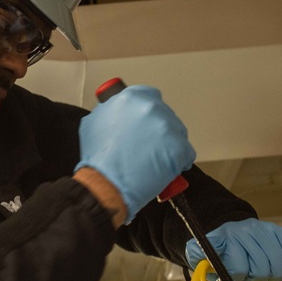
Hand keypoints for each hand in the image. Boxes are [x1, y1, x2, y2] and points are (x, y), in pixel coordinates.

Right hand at [75, 86, 194, 223]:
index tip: (147, 123)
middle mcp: (149, 108)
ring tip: (155, 160)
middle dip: (159, 131)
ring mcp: (165, 127)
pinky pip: (187, 153)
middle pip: (166, 115)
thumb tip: (120, 112)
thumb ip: (111, 111)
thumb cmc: (98, 159)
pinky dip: (179, 162)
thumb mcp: (94, 122)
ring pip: (178, 133)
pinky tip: (166, 169)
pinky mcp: (178, 148)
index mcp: (130, 98)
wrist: (104, 184)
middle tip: (149, 146)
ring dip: (169, 145)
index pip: (150, 96)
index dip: (148, 113)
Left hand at [185, 219, 281, 280]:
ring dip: (274, 280)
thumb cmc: (218, 251)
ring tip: (265, 280)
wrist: (229, 230)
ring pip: (281, 267)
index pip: (239, 269)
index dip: (238, 280)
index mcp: (226, 237)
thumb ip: (201, 270)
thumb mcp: (201, 258)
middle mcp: (248, 230)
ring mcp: (268, 229)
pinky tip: (277, 273)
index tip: (235, 279)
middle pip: (262, 270)